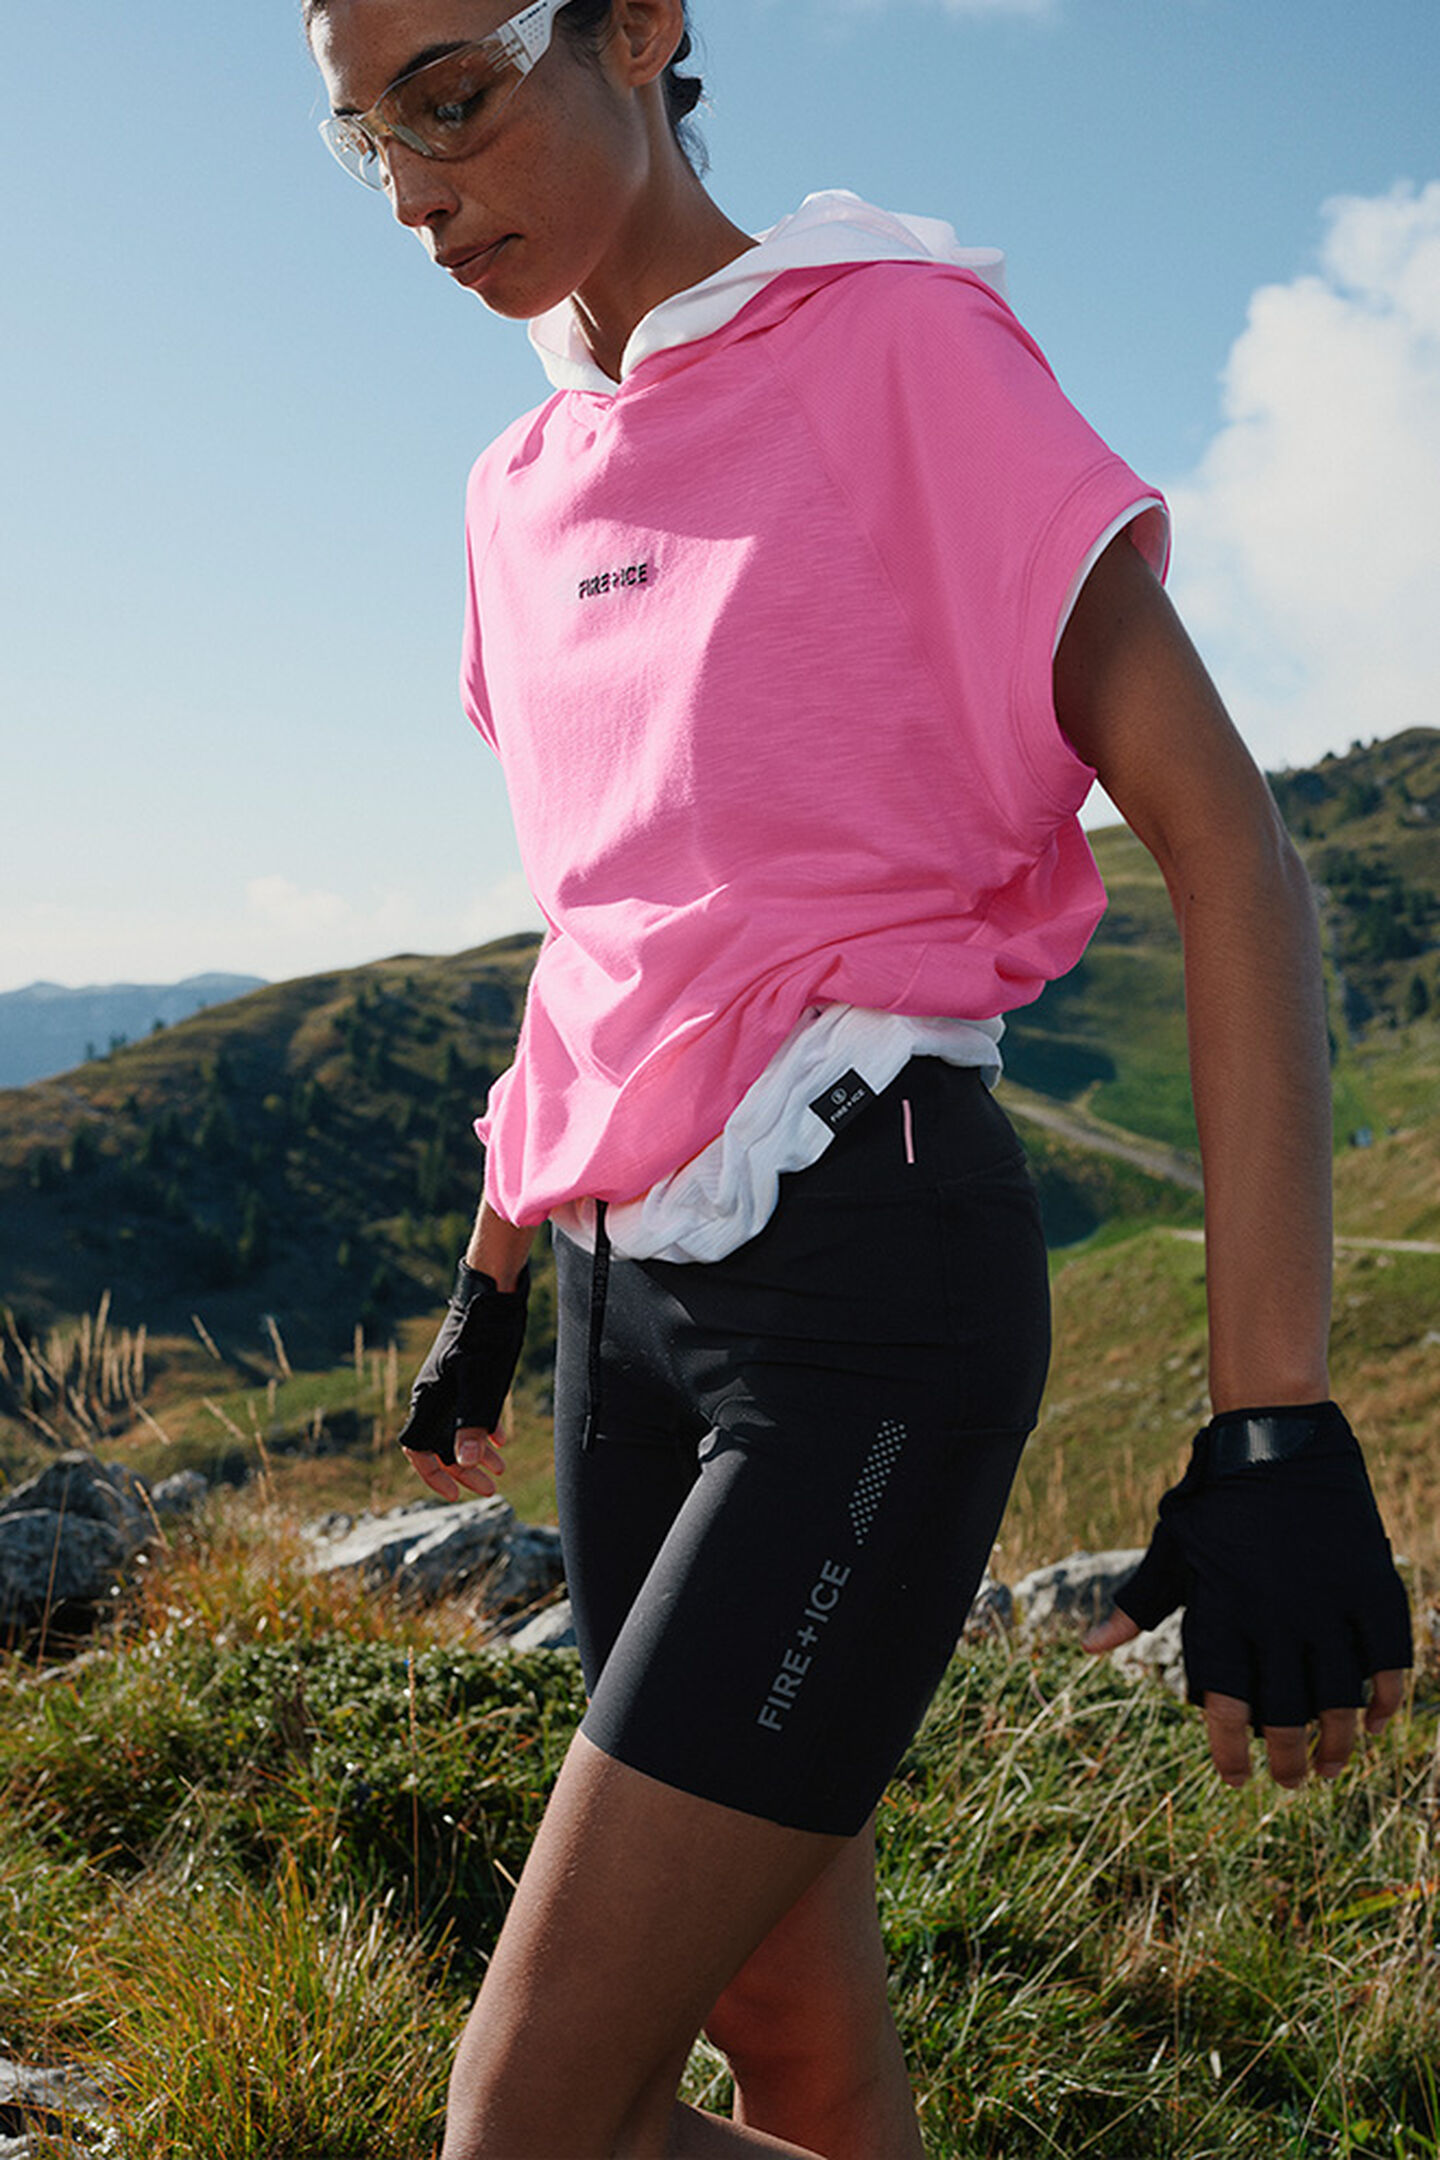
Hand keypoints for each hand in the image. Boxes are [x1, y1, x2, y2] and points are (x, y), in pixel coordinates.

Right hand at [397, 1258, 528, 1502]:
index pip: (417, 1448)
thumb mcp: (482, 1382)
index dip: (432, 1474)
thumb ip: (472, 1421)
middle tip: (489, 1490)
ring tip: (501, 1471)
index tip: (453, 1494)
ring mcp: (451, 1382)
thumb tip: (464, 1462)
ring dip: (476, 1453)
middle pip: (440, 1443)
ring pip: (457, 1428)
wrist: (493, 1292)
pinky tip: (502, 1439)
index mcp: (429, 1398)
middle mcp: (435, 1393)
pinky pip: (471, 1409)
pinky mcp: (468, 1371)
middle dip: (463, 1470)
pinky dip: (485, 1428)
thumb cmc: (485, 1336)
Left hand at [1084, 1402, 1410, 1787]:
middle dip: (1288, 1762)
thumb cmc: (1214, 1498)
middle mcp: (1274, 1618)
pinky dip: (1384, 1698)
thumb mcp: (1172, 1549)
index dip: (1231, 1754)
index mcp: (1221, 1614)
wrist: (1274, 1436)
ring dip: (1337, 1744)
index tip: (1237, 1779)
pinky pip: (1386, 1661)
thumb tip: (1087, 1649)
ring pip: (1340, 1701)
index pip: (1223, 1709)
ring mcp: (1326, 1603)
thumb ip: (1137, 1605)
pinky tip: (1375, 1720)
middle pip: (1286, 1718)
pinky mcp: (1369, 1586)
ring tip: (1330, 1765)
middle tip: (1289, 1782)